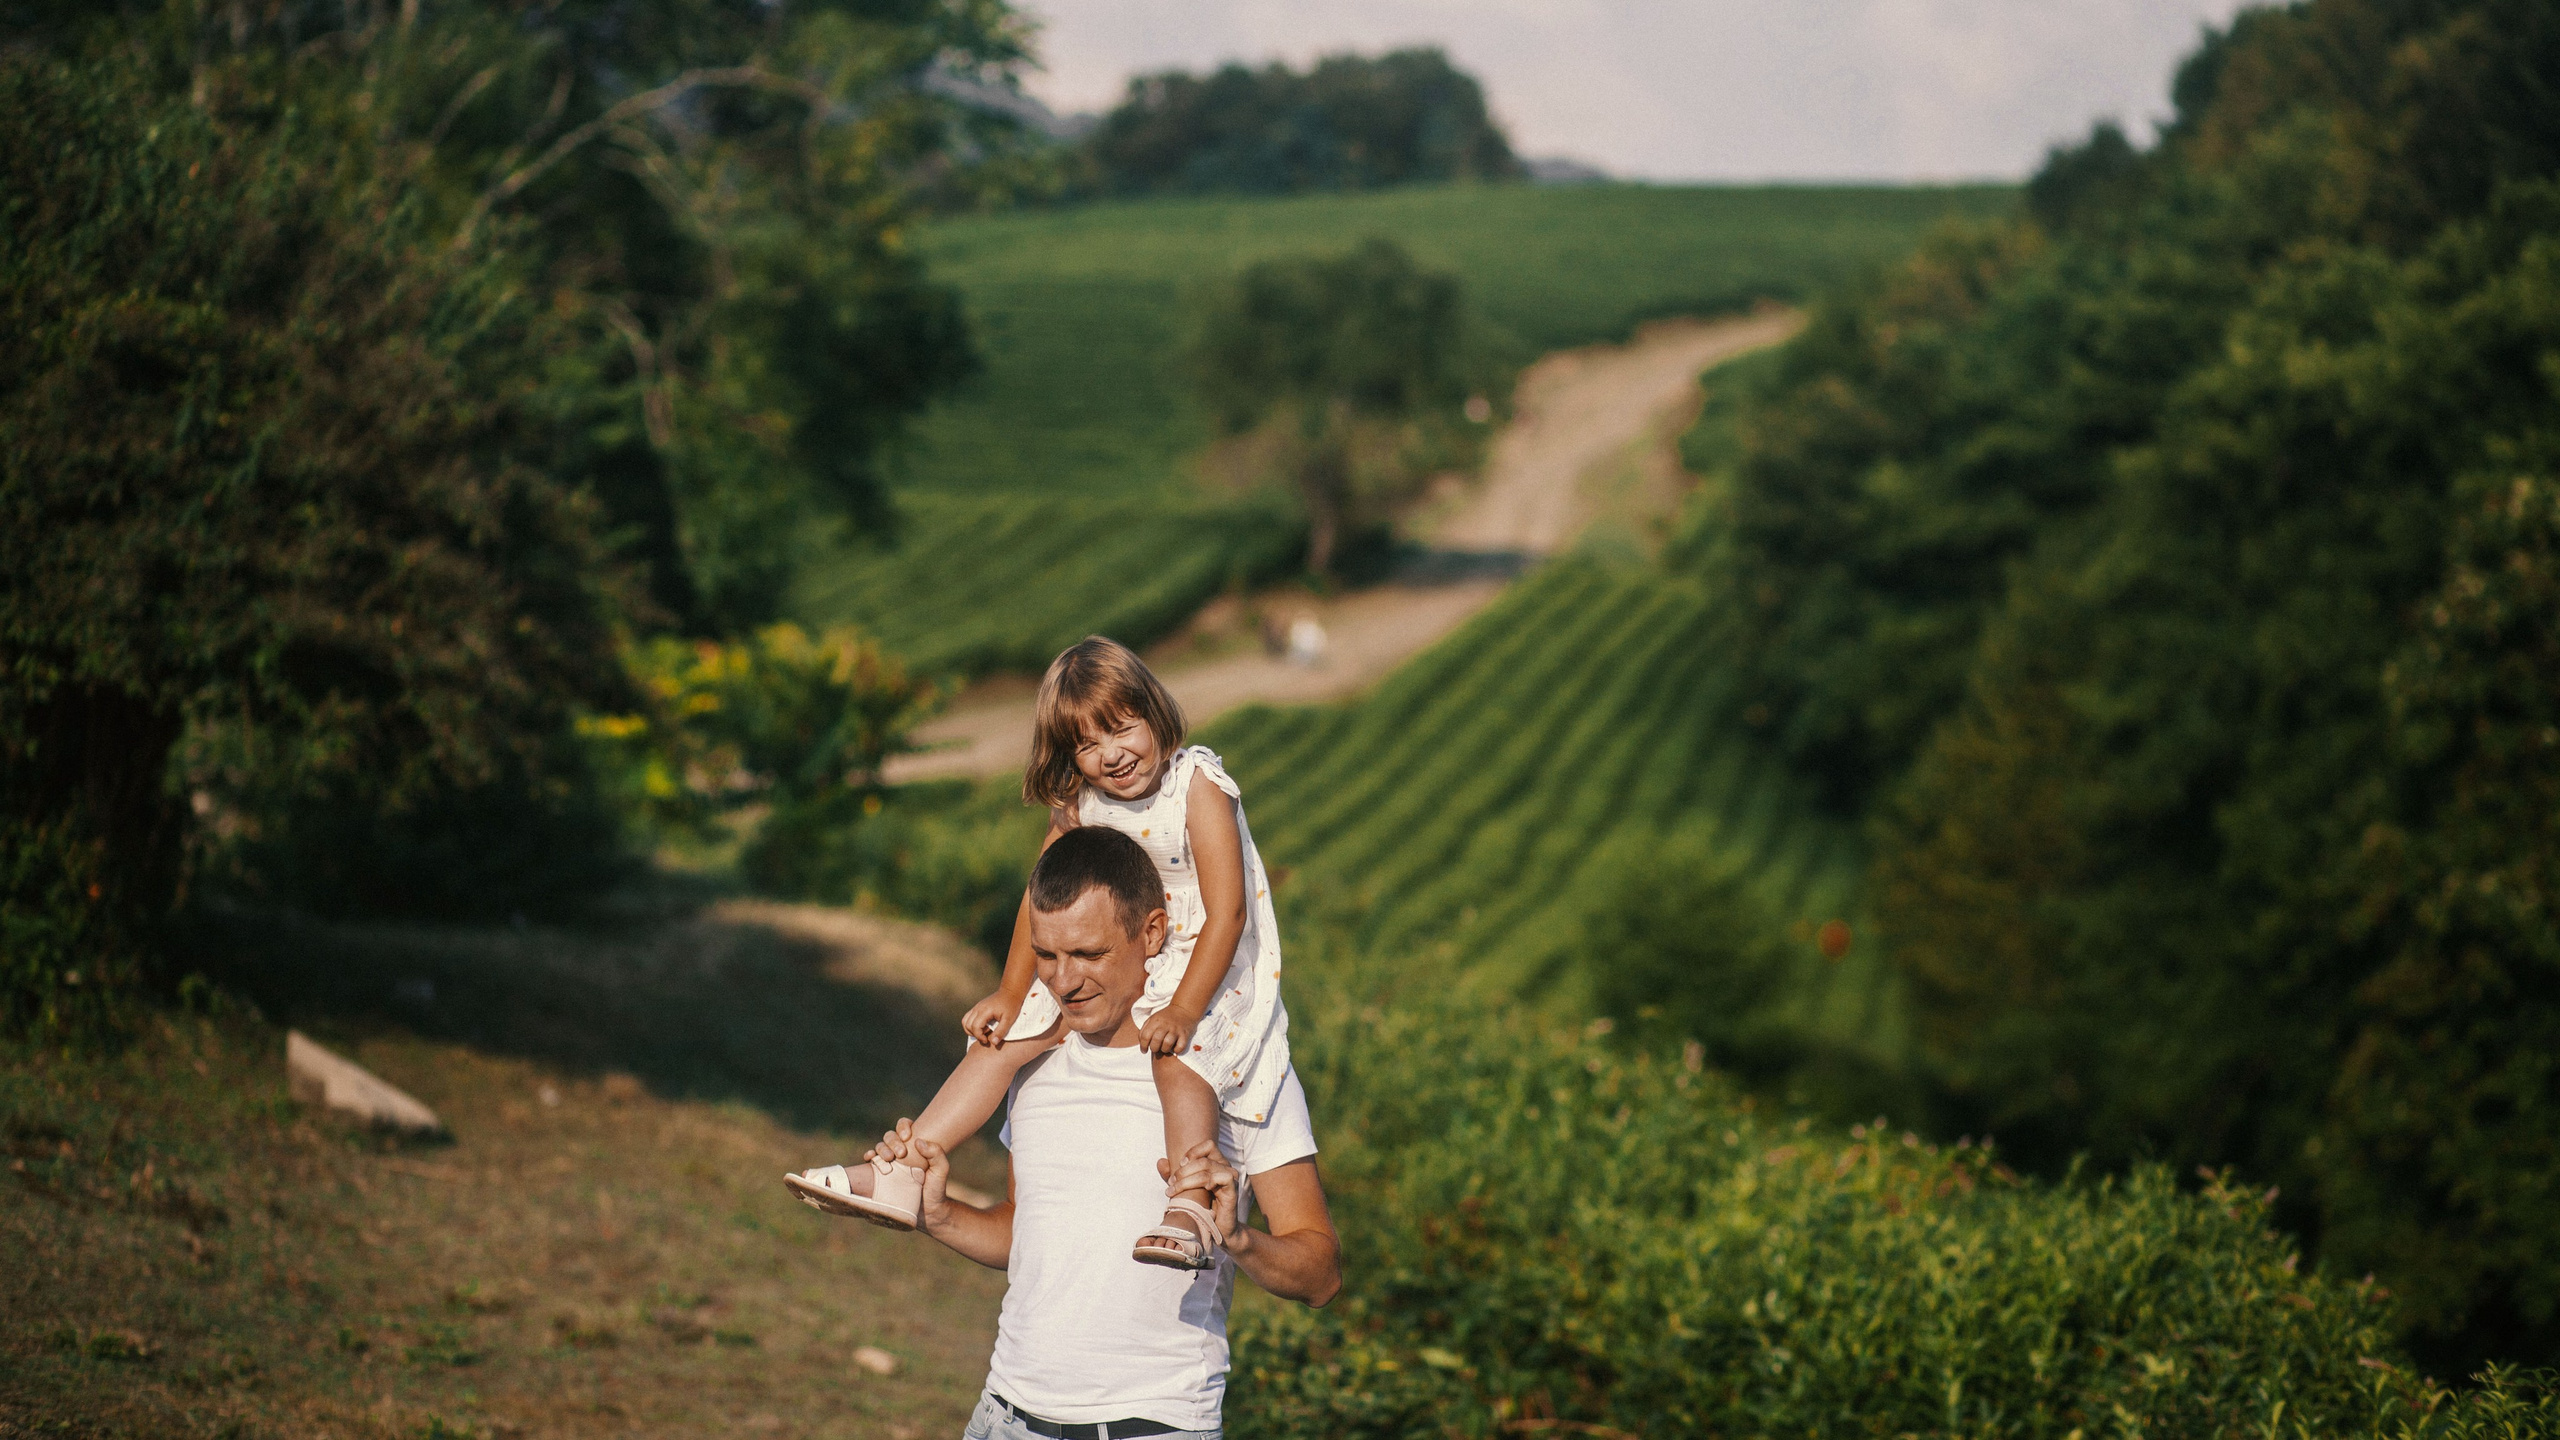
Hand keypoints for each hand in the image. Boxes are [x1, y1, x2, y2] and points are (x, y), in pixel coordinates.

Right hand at [866, 1119, 960, 1233]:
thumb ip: (936, 1153)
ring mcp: (890, 1163)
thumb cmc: (935, 1189)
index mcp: (915, 1146)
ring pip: (880, 1147)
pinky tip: (869, 1158)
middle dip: (892, 1141)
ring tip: (888, 1159)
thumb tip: (918, 1140)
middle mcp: (901, 1152)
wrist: (927, 1213)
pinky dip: (869, 1156)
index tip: (908, 1135)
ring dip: (881, 1148)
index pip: (905, 1127)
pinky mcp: (881, 1175)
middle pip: (890, 1136)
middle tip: (901, 1153)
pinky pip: (872, 1162)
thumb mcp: (941, 1170)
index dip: (903, 1126)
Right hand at [962, 990, 1023, 1047]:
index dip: (979, 1036)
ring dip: (971, 1030)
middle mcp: (977, 1008)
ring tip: (984, 1032)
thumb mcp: (1009, 1020)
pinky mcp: (977, 1007)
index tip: (987, 1041)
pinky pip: (968, 1017)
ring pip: (965, 1021)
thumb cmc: (1011, 1006)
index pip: (975, 1027)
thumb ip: (1001, 1031)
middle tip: (986, 1036)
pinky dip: (971, 1024)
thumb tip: (993, 1043)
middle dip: (975, 1034)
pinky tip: (983, 1026)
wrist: (1010, 992)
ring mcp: (976, 1007)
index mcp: (984, 1011)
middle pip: (967, 1025)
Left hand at [1138, 1004, 1200, 1057]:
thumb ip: (1144, 1030)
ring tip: (1165, 1048)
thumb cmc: (1165, 1018)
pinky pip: (1180, 1047)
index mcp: (1155, 1021)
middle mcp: (1165, 1025)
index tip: (1144, 1050)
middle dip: (1154, 1048)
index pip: (1145, 1036)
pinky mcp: (1185, 1034)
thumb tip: (1142, 1044)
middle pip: (1156, 1041)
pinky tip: (1175, 1048)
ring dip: (1164, 1050)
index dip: (1143, 1046)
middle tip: (1156, 1048)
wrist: (1184, 1009)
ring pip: (1167, 1044)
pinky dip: (1177, 1050)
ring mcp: (1176, 1029)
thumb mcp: (1152, 1019)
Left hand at [1157, 1141, 1245, 1253]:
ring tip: (1174, 1191)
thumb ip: (1173, 1176)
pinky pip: (1223, 1177)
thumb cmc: (1203, 1208)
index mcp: (1216, 1163)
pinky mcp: (1233, 1190)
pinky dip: (1209, 1182)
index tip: (1179, 1165)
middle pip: (1203, 1159)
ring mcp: (1231, 1178)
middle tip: (1171, 1184)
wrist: (1218, 1229)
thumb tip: (1160, 1161)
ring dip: (1186, 1180)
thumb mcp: (1184, 1190)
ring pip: (1208, 1168)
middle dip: (1182, 1171)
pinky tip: (1202, 1191)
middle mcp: (1225, 1167)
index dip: (1192, 1152)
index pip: (1208, 1145)